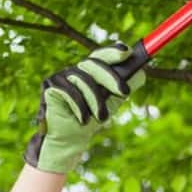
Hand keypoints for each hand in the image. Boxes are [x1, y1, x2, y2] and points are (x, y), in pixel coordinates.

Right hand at [24, 44, 145, 173]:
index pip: (101, 55)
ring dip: (95, 101)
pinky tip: (82, 119)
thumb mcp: (112, 101)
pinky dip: (79, 107)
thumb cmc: (91, 118)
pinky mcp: (50, 86)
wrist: (71, 140)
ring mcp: (60, 76)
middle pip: (93, 63)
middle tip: (124, 91)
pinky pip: (68, 91)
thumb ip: (125, 86)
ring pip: (83, 79)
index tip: (128, 52)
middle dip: (111, 77)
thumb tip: (142, 72)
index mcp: (89, 71)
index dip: (113, 51)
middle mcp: (74, 69)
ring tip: (100, 118)